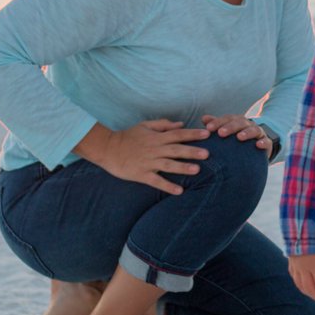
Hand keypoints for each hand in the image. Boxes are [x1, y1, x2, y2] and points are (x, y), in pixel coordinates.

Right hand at [76, 120, 210, 195]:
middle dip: (192, 151)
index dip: (192, 134)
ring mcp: (148, 162)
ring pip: (168, 165)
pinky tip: (179, 191)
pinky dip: (167, 186)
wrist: (107, 148)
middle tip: (207, 154)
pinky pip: (156, 181)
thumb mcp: (145, 126)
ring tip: (197, 170)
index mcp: (157, 138)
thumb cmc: (128, 136)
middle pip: (176, 150)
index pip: (178, 134)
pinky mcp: (141, 174)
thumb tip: (181, 124)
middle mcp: (154, 149)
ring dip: (182, 167)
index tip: (207, 134)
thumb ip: (163, 124)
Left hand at [202, 114, 273, 156]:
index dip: (218, 122)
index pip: (228, 118)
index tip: (208, 128)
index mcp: (237, 121)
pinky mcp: (267, 143)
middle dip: (230, 127)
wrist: (256, 147)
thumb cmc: (236, 140)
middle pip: (240, 122)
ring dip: (247, 132)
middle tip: (221, 133)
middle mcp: (248, 125)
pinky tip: (258, 145)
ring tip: (239, 137)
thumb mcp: (227, 132)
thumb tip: (204, 118)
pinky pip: (266, 142)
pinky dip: (263, 142)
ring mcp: (258, 133)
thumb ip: (217, 125)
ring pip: (254, 129)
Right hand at [289, 253, 314, 301]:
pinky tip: (307, 285)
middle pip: (310, 288)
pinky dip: (301, 284)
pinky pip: (295, 278)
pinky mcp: (290, 261)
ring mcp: (295, 265)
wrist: (299, 221)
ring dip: (310, 292)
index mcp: (314, 264)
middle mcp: (302, 267)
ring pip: (300, 285)